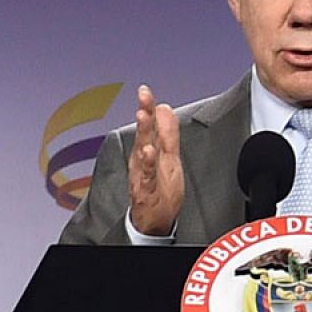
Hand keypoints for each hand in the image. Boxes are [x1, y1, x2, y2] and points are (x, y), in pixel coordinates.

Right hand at [127, 84, 183, 235]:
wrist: (154, 221)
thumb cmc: (160, 189)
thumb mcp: (168, 156)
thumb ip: (167, 132)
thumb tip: (166, 108)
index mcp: (148, 150)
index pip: (149, 125)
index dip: (148, 107)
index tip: (145, 90)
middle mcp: (143, 160)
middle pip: (144, 133)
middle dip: (143, 113)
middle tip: (143, 96)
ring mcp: (143, 174)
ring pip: (143, 150)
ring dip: (143, 132)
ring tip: (143, 115)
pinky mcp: (147, 190)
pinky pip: (147, 175)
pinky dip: (147, 163)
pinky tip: (148, 151)